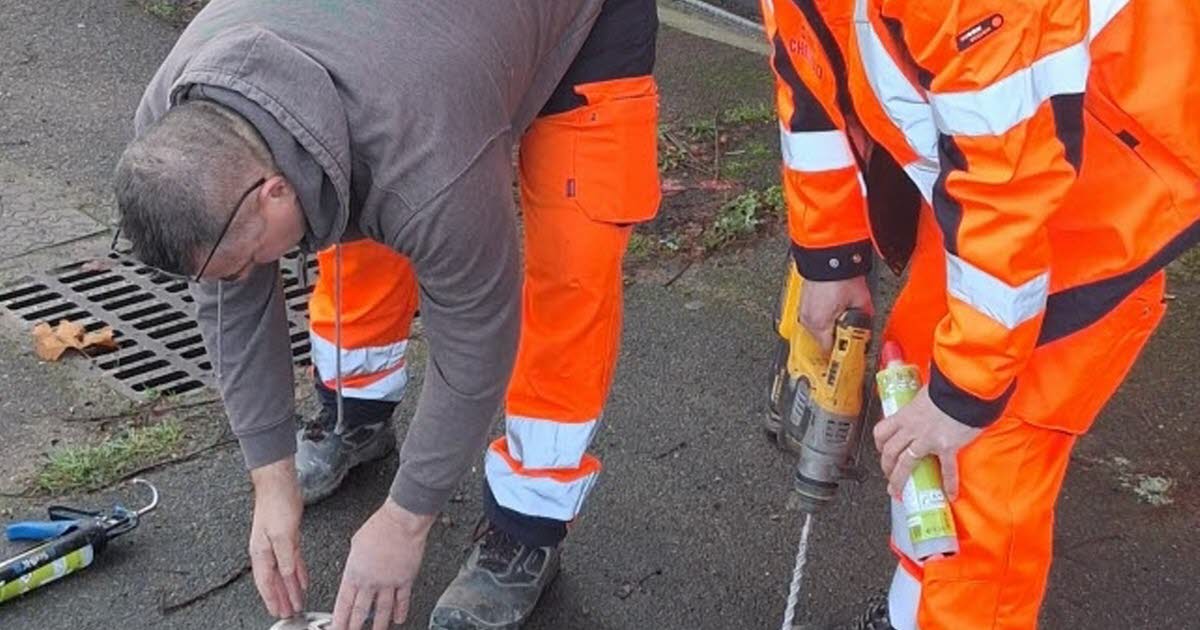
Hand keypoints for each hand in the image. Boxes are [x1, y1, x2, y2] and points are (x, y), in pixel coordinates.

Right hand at [248, 458, 308, 618]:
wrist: (279, 482)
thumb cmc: (276, 503)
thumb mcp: (283, 534)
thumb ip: (285, 557)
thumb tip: (287, 576)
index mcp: (260, 552)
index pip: (266, 582)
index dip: (273, 599)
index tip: (279, 612)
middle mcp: (267, 550)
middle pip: (275, 580)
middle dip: (282, 598)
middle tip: (289, 613)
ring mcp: (277, 543)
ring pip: (285, 572)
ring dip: (291, 588)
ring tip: (297, 601)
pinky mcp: (288, 536)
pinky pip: (293, 560)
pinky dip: (298, 572)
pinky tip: (302, 580)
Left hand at [332, 499, 434, 629]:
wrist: (402, 521)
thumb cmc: (380, 526)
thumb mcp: (356, 543)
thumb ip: (355, 561)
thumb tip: (355, 567)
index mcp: (355, 572)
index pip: (343, 602)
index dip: (339, 619)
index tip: (336, 628)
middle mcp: (371, 581)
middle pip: (360, 611)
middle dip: (354, 627)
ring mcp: (389, 583)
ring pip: (382, 611)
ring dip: (378, 625)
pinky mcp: (405, 579)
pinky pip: (402, 600)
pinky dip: (401, 611)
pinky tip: (399, 619)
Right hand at [798, 275, 872, 353]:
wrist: (830, 258)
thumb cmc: (841, 277)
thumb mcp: (861, 302)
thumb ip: (865, 320)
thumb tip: (867, 328)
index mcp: (819, 324)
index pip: (829, 350)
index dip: (842, 352)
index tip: (849, 352)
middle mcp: (808, 320)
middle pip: (822, 341)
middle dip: (837, 339)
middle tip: (849, 335)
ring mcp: (804, 311)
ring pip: (818, 330)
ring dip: (829, 329)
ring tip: (841, 319)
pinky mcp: (804, 302)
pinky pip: (814, 318)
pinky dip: (823, 318)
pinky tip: (833, 310)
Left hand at [873, 386, 981, 498]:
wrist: (965, 389)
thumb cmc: (947, 387)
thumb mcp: (925, 393)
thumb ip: (921, 402)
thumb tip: (926, 399)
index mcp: (905, 415)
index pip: (882, 431)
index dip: (879, 443)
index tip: (881, 450)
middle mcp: (912, 428)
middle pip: (890, 451)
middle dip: (886, 466)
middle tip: (888, 476)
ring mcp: (928, 439)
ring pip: (906, 463)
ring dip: (899, 479)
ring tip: (898, 490)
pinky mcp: (947, 446)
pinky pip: (946, 469)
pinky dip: (948, 483)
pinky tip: (950, 494)